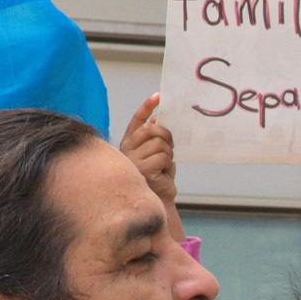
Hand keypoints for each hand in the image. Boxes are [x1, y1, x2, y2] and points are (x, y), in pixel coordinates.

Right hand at [121, 94, 185, 239]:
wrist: (158, 203)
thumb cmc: (158, 179)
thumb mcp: (157, 155)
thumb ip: (156, 139)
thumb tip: (159, 118)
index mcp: (130, 143)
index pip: (137, 120)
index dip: (147, 107)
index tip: (159, 96)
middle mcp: (127, 149)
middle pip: (152, 129)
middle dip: (166, 135)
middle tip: (172, 145)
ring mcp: (133, 159)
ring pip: (159, 144)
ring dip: (169, 153)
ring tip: (166, 164)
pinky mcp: (142, 170)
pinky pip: (163, 158)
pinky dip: (168, 165)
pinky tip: (164, 173)